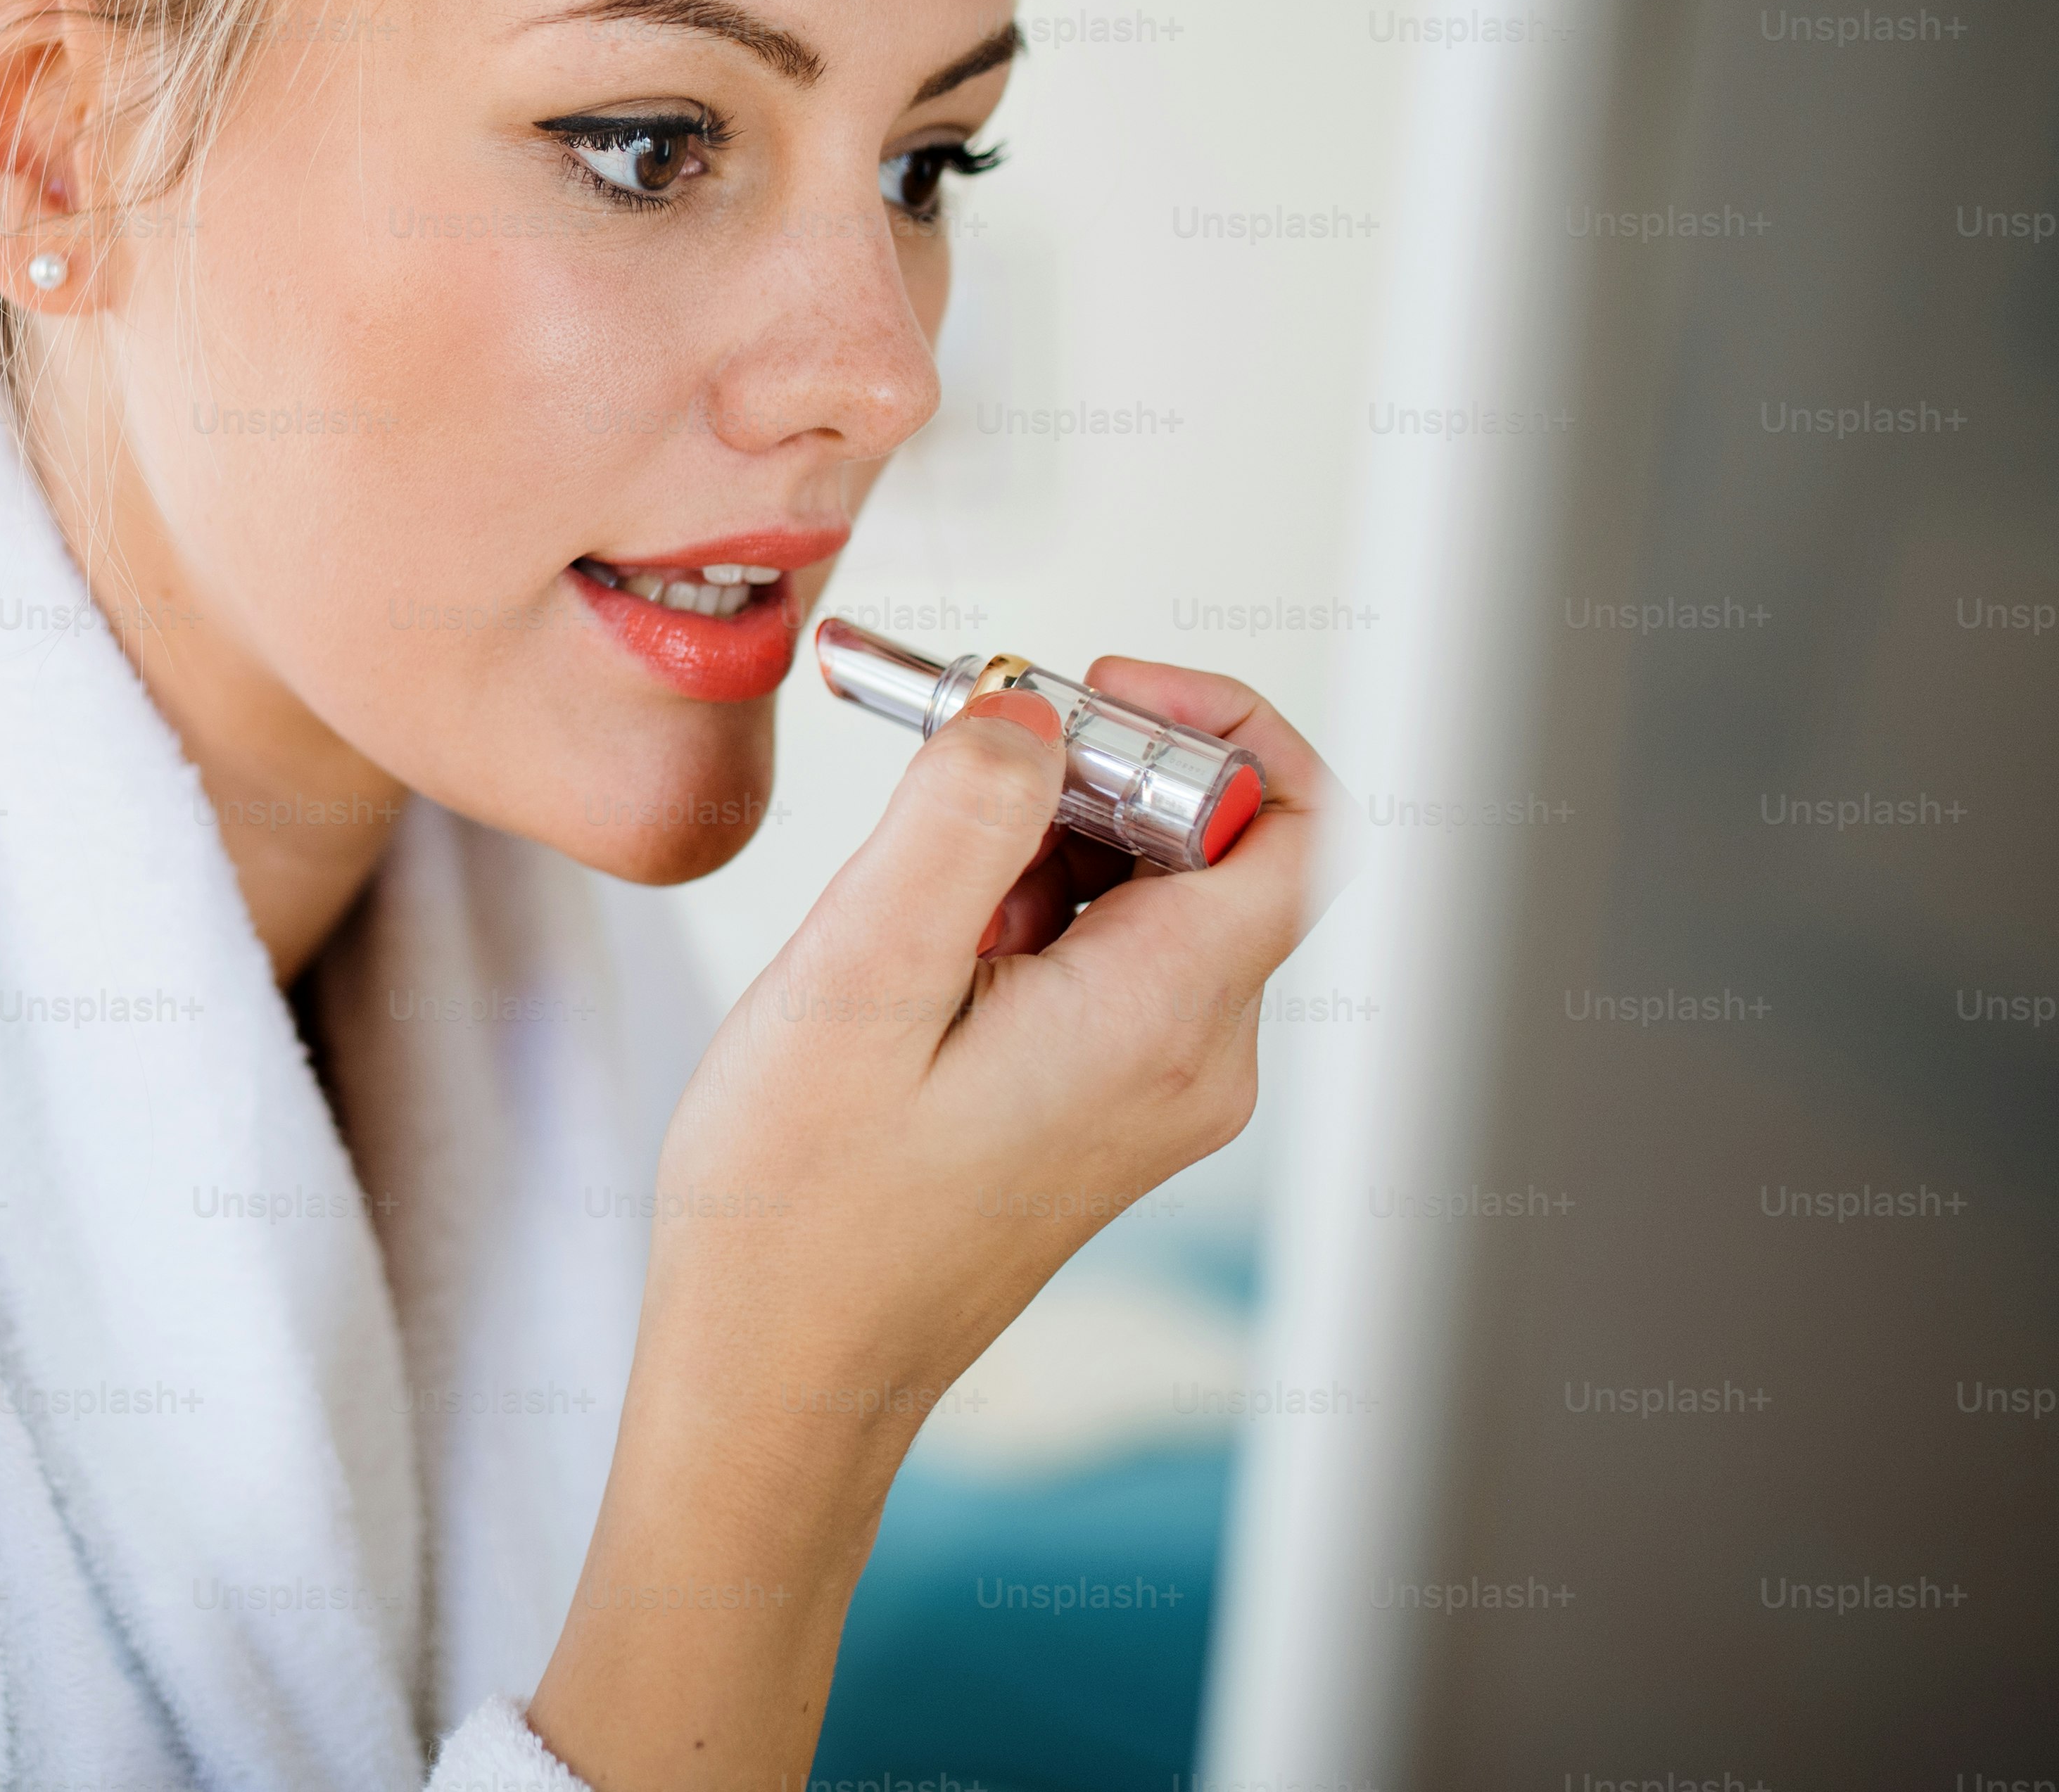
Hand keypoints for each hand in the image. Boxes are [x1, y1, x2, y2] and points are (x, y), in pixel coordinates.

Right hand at [524, 656, 1335, 1791]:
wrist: (779, 1377)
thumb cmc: (798, 1213)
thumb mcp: (855, 981)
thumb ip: (958, 823)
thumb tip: (1034, 707)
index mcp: (1161, 1024)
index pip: (1295, 821)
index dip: (1211, 723)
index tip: (1078, 697)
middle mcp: (1196, 1060)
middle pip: (1216, 841)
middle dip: (1085, 770)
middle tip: (946, 761)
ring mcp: (1159, 1089)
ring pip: (1153, 890)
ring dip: (1039, 840)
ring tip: (909, 893)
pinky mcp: (1108, 1103)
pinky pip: (1109, 952)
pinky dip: (1023, 904)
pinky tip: (919, 948)